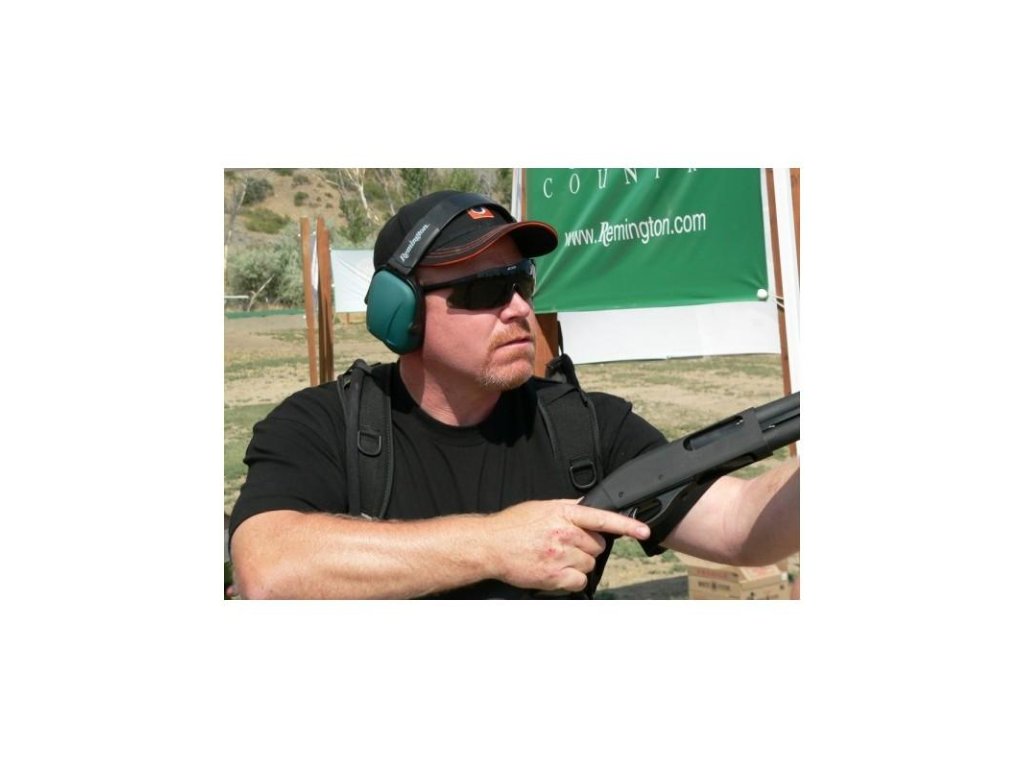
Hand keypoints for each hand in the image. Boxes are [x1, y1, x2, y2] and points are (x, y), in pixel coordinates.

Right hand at [484, 500, 649, 591]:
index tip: (644, 530)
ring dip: (578, 563)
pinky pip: (579, 581)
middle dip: (587, 547)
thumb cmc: (513, 525)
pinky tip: (557, 572)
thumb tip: (590, 505)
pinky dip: (572, 580)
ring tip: (556, 558)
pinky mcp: (553, 576)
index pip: (601, 517)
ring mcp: (559, 555)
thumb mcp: (542, 507)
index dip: (626, 525)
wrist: (490, 545)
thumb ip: (568, 508)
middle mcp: (563, 533)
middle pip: (597, 545)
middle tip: (566, 545)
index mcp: (562, 513)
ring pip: (589, 564)